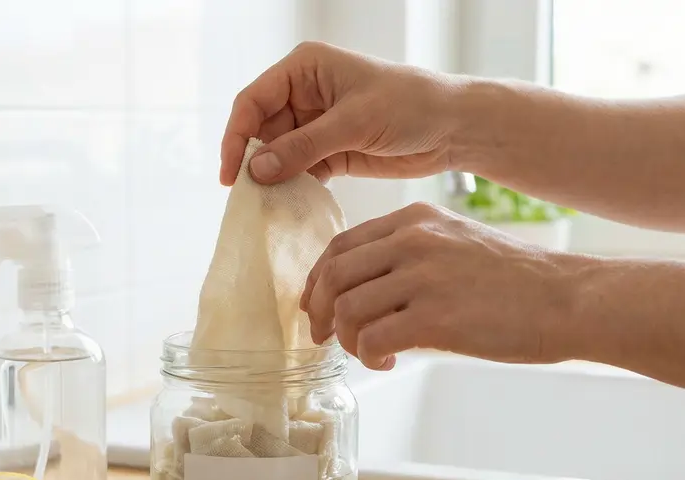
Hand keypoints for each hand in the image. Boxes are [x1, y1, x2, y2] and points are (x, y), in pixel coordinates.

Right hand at [221, 42, 463, 185]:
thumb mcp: (353, 123)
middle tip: (248, 198)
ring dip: (272, 179)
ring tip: (266, 207)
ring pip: (277, 154)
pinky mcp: (330, 151)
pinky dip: (293, 188)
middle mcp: (305, 93)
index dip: (236, 136)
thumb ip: (303, 147)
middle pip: (261, 130)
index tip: (231, 173)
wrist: (453, 128)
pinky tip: (288, 206)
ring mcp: (316, 124)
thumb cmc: (410, 106)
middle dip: (254, 162)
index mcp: (304, 68)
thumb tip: (256, 169)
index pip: (253, 101)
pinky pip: (299, 171)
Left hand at [301, 202, 577, 368]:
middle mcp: (413, 241)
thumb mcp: (456, 244)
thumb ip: (410, 256)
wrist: (569, 299)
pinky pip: (372, 339)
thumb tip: (363, 293)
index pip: (340, 246)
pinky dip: (369, 356)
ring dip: (347, 340)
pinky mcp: (435, 317)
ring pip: (347, 310)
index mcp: (415, 220)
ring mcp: (423, 277)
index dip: (318, 282)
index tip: (318, 308)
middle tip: (326, 339)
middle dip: (319, 313)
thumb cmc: (517, 282)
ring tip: (370, 353)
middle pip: (333, 276)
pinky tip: (388, 362)